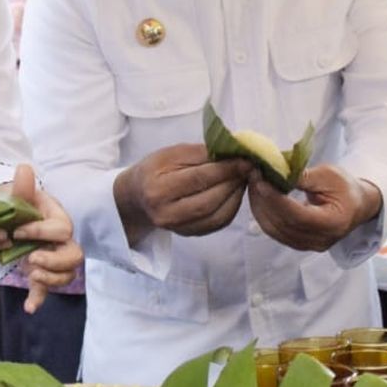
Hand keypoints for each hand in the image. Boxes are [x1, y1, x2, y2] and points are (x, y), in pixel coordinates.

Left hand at [3, 164, 82, 313]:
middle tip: (32, 259)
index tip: (17, 232)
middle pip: (74, 256)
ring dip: (51, 279)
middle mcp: (60, 241)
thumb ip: (22, 187)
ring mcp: (52, 258)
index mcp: (56, 219)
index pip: (62, 229)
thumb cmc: (14, 205)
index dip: (41, 232)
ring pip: (66, 275)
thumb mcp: (15, 195)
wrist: (4, 218)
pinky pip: (45, 290)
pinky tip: (29, 307)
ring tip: (31, 274)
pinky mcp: (40, 273)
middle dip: (55, 261)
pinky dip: (38, 299)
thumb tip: (24, 169)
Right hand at [114, 144, 251, 240]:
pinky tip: (235, 192)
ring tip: (242, 178)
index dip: (226, 169)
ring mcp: (178, 228)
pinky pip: (218, 223)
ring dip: (236, 195)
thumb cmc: (155, 169)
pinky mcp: (189, 234)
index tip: (245, 159)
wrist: (138, 196)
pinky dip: (232, 206)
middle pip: (209, 200)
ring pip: (217, 215)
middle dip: (233, 182)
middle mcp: (166, 213)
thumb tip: (232, 152)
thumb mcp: (171, 154)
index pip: (199, 178)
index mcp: (158, 188)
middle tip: (248, 168)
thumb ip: (200, 153)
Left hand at [246, 165, 380, 251]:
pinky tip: (259, 198)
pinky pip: (275, 232)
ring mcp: (309, 246)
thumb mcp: (329, 175)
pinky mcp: (299, 244)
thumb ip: (303, 177)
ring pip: (275, 230)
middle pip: (284, 224)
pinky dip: (264, 215)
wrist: (357, 205)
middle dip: (264, 201)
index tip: (261, 182)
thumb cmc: (345, 187)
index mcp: (334, 223)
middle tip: (252, 177)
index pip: (298, 216)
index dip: (277, 200)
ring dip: (259, 208)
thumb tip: (276, 173)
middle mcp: (321, 240)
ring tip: (253, 184)